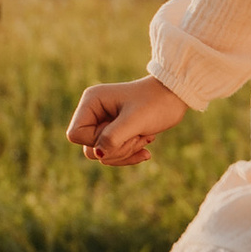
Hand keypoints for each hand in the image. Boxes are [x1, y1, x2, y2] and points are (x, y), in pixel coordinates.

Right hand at [66, 75, 188, 166]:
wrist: (175, 97)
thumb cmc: (156, 103)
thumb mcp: (134, 121)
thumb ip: (112, 138)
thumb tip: (98, 155)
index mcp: (91, 102)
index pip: (76, 134)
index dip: (96, 141)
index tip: (119, 133)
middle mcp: (94, 112)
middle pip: (90, 148)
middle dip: (116, 149)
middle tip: (137, 137)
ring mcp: (104, 123)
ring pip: (102, 154)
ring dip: (125, 152)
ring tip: (145, 138)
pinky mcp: (115, 132)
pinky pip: (113, 154)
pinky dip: (130, 154)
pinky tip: (147, 149)